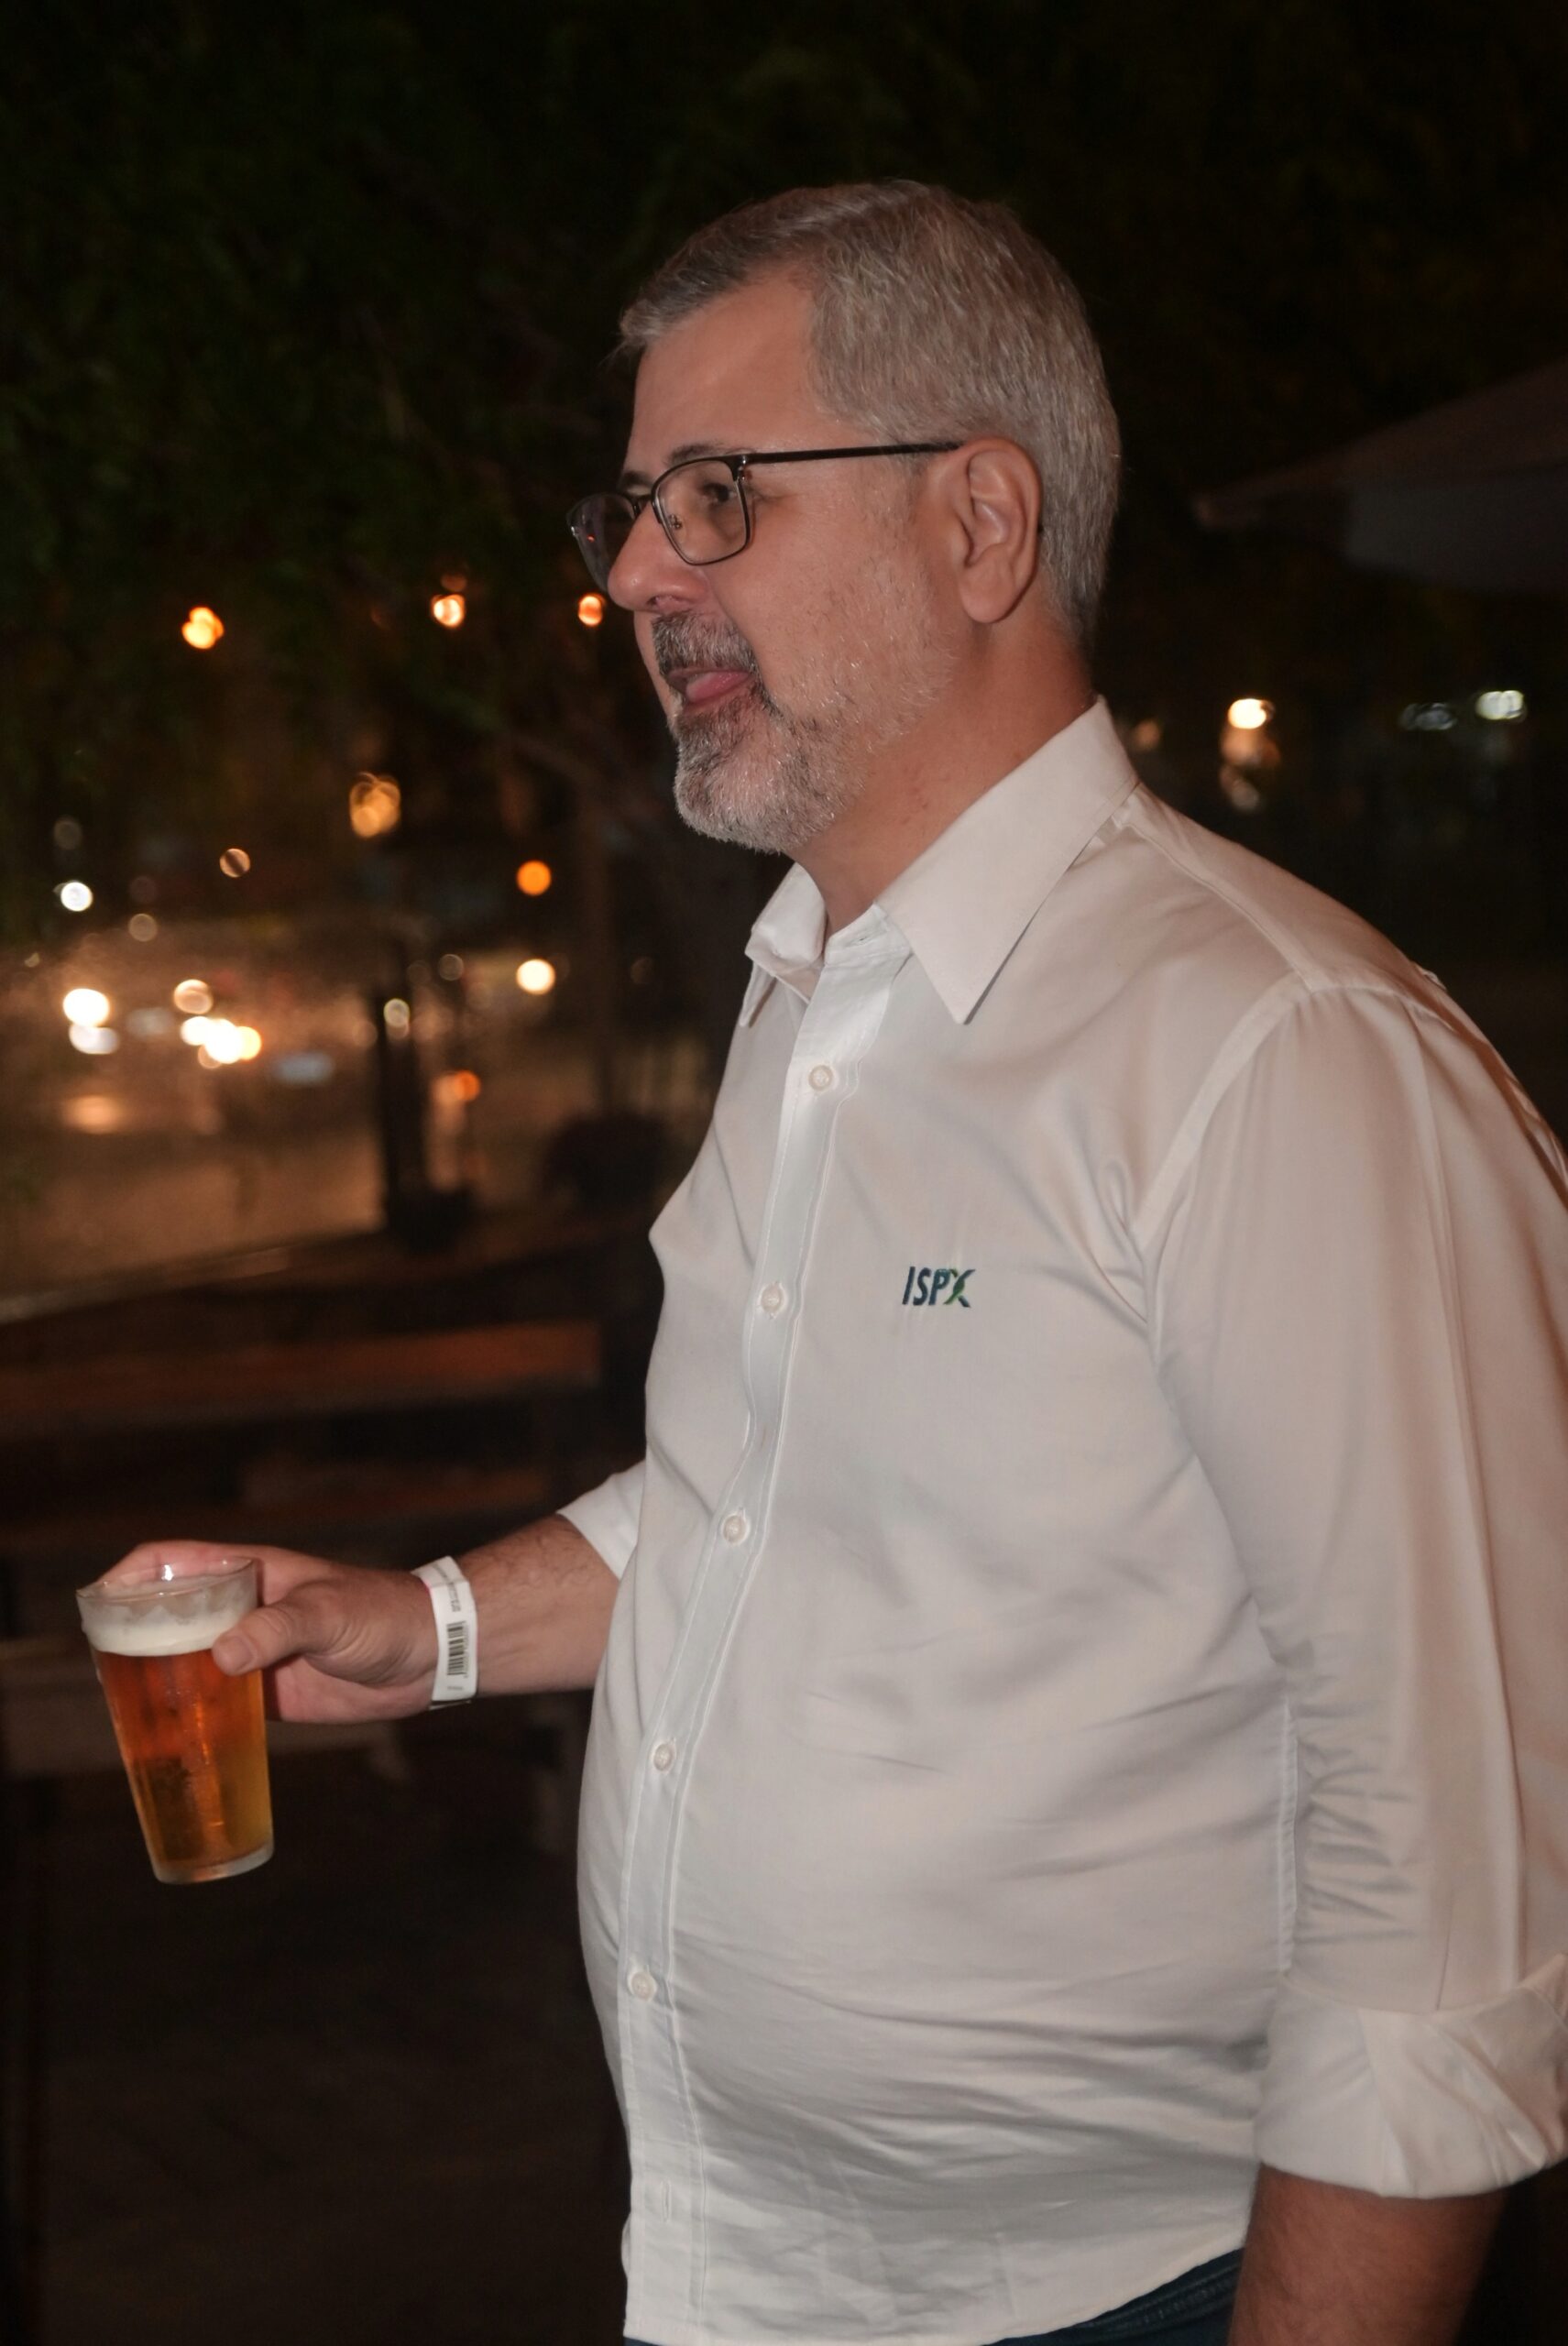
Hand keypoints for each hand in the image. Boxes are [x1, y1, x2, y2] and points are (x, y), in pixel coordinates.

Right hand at [104, 1541, 438, 1721]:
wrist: (427, 1654)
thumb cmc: (380, 1614)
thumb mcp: (328, 1613)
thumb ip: (276, 1630)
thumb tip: (220, 1657)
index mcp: (247, 1573)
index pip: (171, 1560)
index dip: (128, 1574)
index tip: (95, 1601)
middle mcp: (239, 1608)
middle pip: (165, 1613)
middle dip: (128, 1634)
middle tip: (100, 1670)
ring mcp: (249, 1650)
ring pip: (183, 1660)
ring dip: (152, 1679)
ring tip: (120, 1709)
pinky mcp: (265, 1690)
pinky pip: (213, 1701)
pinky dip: (187, 1718)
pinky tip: (165, 1742)